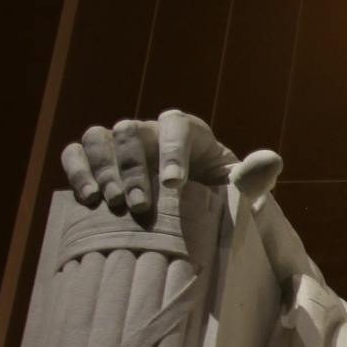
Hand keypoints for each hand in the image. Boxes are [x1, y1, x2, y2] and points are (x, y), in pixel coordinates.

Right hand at [61, 110, 237, 222]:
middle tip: (140, 206)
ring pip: (98, 137)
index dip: (172, 151)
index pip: (176, 126)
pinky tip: (87, 199)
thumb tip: (271, 160)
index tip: (174, 185)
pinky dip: (76, 170)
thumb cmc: (219, 202)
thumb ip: (251, 180)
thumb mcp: (239, 194)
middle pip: (131, 131)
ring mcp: (120, 145)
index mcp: (188, 130)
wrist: (193, 219)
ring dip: (102, 169)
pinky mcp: (96, 162)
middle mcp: (149, 130)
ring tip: (110, 203)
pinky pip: (75, 153)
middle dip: (133, 168)